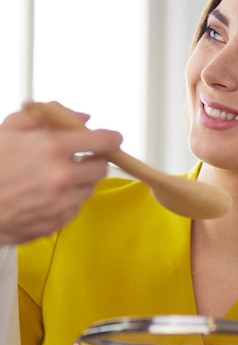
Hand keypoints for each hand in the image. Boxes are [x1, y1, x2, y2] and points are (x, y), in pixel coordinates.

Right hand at [0, 105, 121, 244]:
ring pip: (89, 189)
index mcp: (52, 148)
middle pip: (101, 168)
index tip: (113, 138)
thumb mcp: (11, 129)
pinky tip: (45, 194)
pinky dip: (67, 200)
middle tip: (79, 158)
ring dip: (79, 181)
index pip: (101, 141)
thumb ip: (48, 118)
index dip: (111, 138)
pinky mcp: (58, 221)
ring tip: (53, 177)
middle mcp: (62, 177)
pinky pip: (75, 208)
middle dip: (93, 160)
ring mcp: (62, 202)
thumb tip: (81, 117)